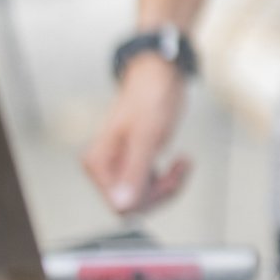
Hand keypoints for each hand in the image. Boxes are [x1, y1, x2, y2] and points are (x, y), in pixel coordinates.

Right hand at [82, 55, 190, 213]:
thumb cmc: (151, 96)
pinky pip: (151, 187)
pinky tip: (180, 162)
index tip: (169, 178)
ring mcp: (119, 167)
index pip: (119, 205)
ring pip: (144, 198)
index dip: (149, 198)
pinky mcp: (135, 164)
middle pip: (133, 205)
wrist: (160, 74)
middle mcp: (104, 168)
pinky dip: (169, 179)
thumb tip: (122, 204)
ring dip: (168, 185)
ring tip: (181, 164)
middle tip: (180, 168)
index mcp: (98, 163)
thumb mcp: (147, 135)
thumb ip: (134, 171)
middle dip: (161, 191)